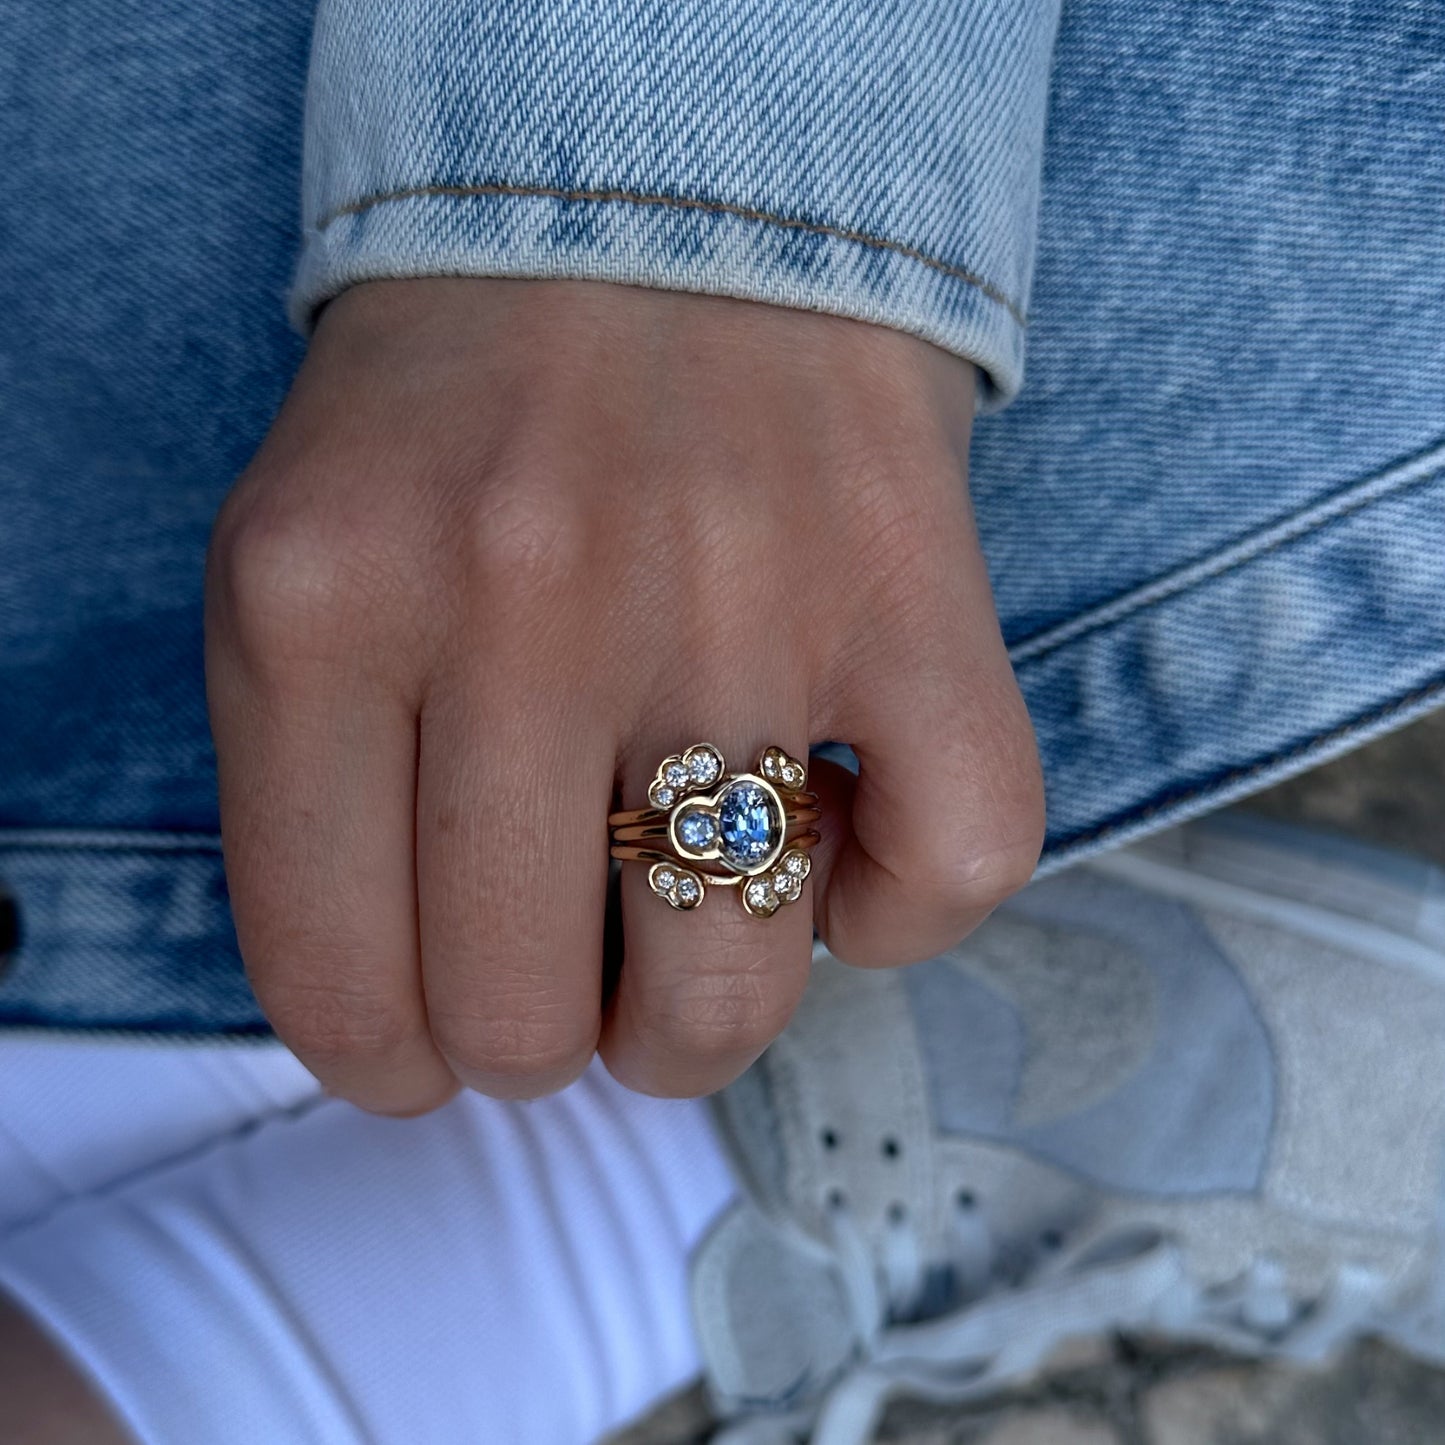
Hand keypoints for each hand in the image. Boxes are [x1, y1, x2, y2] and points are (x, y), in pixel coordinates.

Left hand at [205, 277, 1043, 1111]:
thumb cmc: (469, 409)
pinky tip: (844, 852)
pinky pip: (955, 869)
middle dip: (540, 1036)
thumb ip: (315, 793)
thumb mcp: (306, 563)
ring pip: (730, 994)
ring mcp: (739, 601)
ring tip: (687, 937)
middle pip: (530, 1020)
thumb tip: (424, 1024)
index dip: (386, 1063)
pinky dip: (896, 914)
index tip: (425, 1045)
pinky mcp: (913, 593)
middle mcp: (526, 606)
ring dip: (696, 1023)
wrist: (668, 189)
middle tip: (560, 957)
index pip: (337, 983)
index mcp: (328, 606)